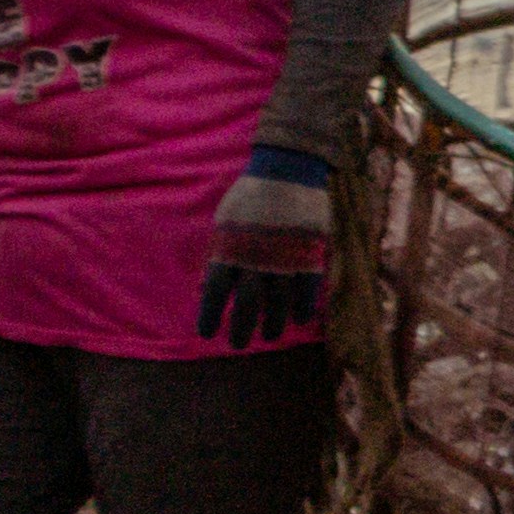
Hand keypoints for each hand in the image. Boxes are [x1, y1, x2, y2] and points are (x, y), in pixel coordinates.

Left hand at [196, 147, 335, 348]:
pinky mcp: (310, 253)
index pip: (215, 292)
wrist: (288, 168)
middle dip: (242, 329)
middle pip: (248, 305)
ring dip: (273, 323)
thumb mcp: (224, 221)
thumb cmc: (251, 195)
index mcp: (230, 248)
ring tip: (269, 335)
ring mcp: (285, 257)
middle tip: (239, 344)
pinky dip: (304, 307)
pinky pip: (308, 289)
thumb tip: (204, 285)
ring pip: (279, 303)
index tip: (207, 332)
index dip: (211, 315)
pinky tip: (300, 319)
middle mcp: (256, 258)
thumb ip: (217, 253)